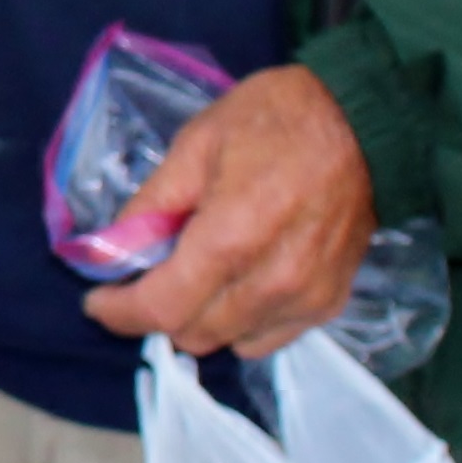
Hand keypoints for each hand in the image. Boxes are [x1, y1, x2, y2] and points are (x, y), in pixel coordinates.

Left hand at [86, 64, 373, 362]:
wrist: (363, 121)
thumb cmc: (273, 120)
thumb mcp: (194, 145)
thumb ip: (150, 205)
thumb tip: (108, 251)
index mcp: (232, 237)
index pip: (161, 309)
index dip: (119, 313)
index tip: (98, 300)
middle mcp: (272, 282)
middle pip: (191, 333)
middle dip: (156, 311)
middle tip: (146, 275)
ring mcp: (307, 298)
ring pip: (228, 341)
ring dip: (199, 318)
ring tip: (196, 273)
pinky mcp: (330, 303)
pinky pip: (268, 337)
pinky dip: (240, 321)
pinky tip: (237, 282)